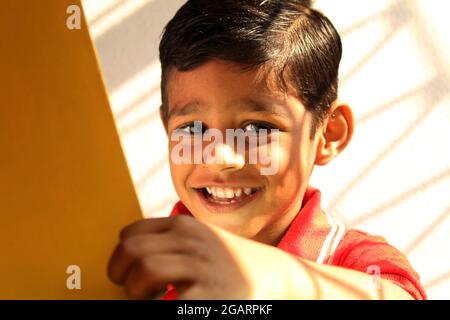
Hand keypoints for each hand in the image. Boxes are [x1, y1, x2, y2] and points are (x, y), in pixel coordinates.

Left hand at [107, 215, 295, 298]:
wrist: (278, 276)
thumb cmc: (232, 262)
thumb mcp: (203, 241)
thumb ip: (172, 242)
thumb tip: (129, 256)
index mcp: (186, 227)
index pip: (132, 233)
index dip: (120, 254)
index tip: (124, 270)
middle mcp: (192, 242)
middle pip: (131, 251)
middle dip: (121, 273)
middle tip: (133, 288)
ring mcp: (202, 268)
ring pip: (143, 273)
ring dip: (135, 292)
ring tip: (151, 299)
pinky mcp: (210, 297)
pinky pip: (167, 303)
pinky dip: (158, 305)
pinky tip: (172, 303)